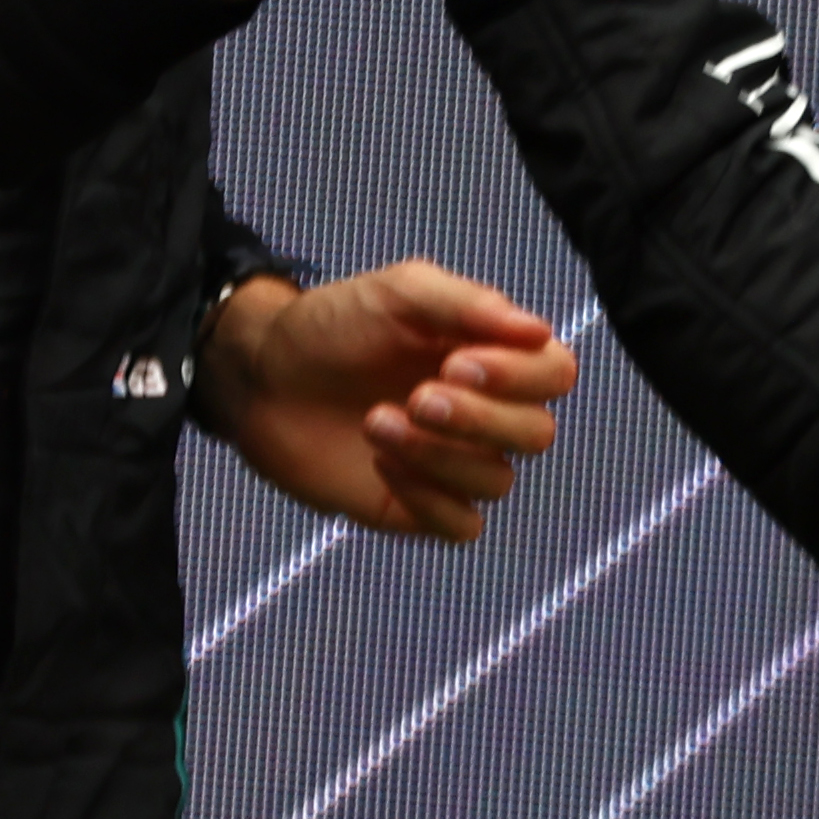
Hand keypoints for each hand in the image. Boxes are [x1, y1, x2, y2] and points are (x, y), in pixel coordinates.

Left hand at [197, 262, 578, 542]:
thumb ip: (469, 305)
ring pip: (498, 481)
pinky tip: (381, 460)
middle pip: (536, 434)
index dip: (520, 377)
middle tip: (417, 396)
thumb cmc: (336, 323)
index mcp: (494, 355)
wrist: (263, 375)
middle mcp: (486, 412)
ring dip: (439, 454)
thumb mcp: (400, 292)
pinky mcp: (419, 508)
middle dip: (479, 419)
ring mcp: (454, 464)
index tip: (457, 361)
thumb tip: (539, 332)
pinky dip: (428, 497)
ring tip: (376, 419)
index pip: (555, 374)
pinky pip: (463, 526)